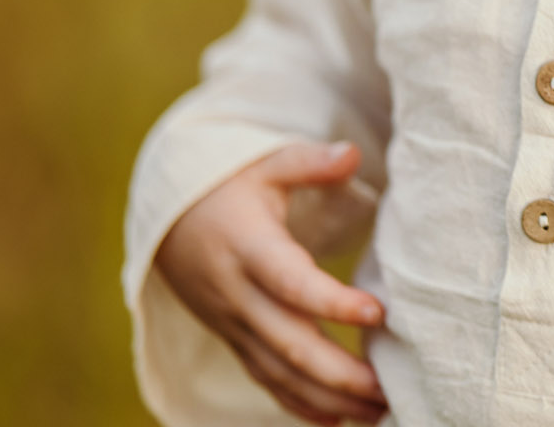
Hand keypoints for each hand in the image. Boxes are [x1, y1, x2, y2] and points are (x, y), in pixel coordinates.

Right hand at [153, 141, 387, 423]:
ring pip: (278, 372)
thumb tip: (350, 153)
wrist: (165, 221)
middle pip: (288, 342)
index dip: (332, 302)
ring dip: (327, 397)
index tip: (378, 313)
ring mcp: (233, 323)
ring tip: (378, 410)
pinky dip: (299, 404)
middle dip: (338, 371)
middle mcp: (237, 295)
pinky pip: (266, 380)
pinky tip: (337, 420)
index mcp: (248, 248)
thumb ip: (308, 162)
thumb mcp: (263, 163)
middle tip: (387, 385)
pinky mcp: (234, 339)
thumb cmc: (228, 187)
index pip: (291, 283)